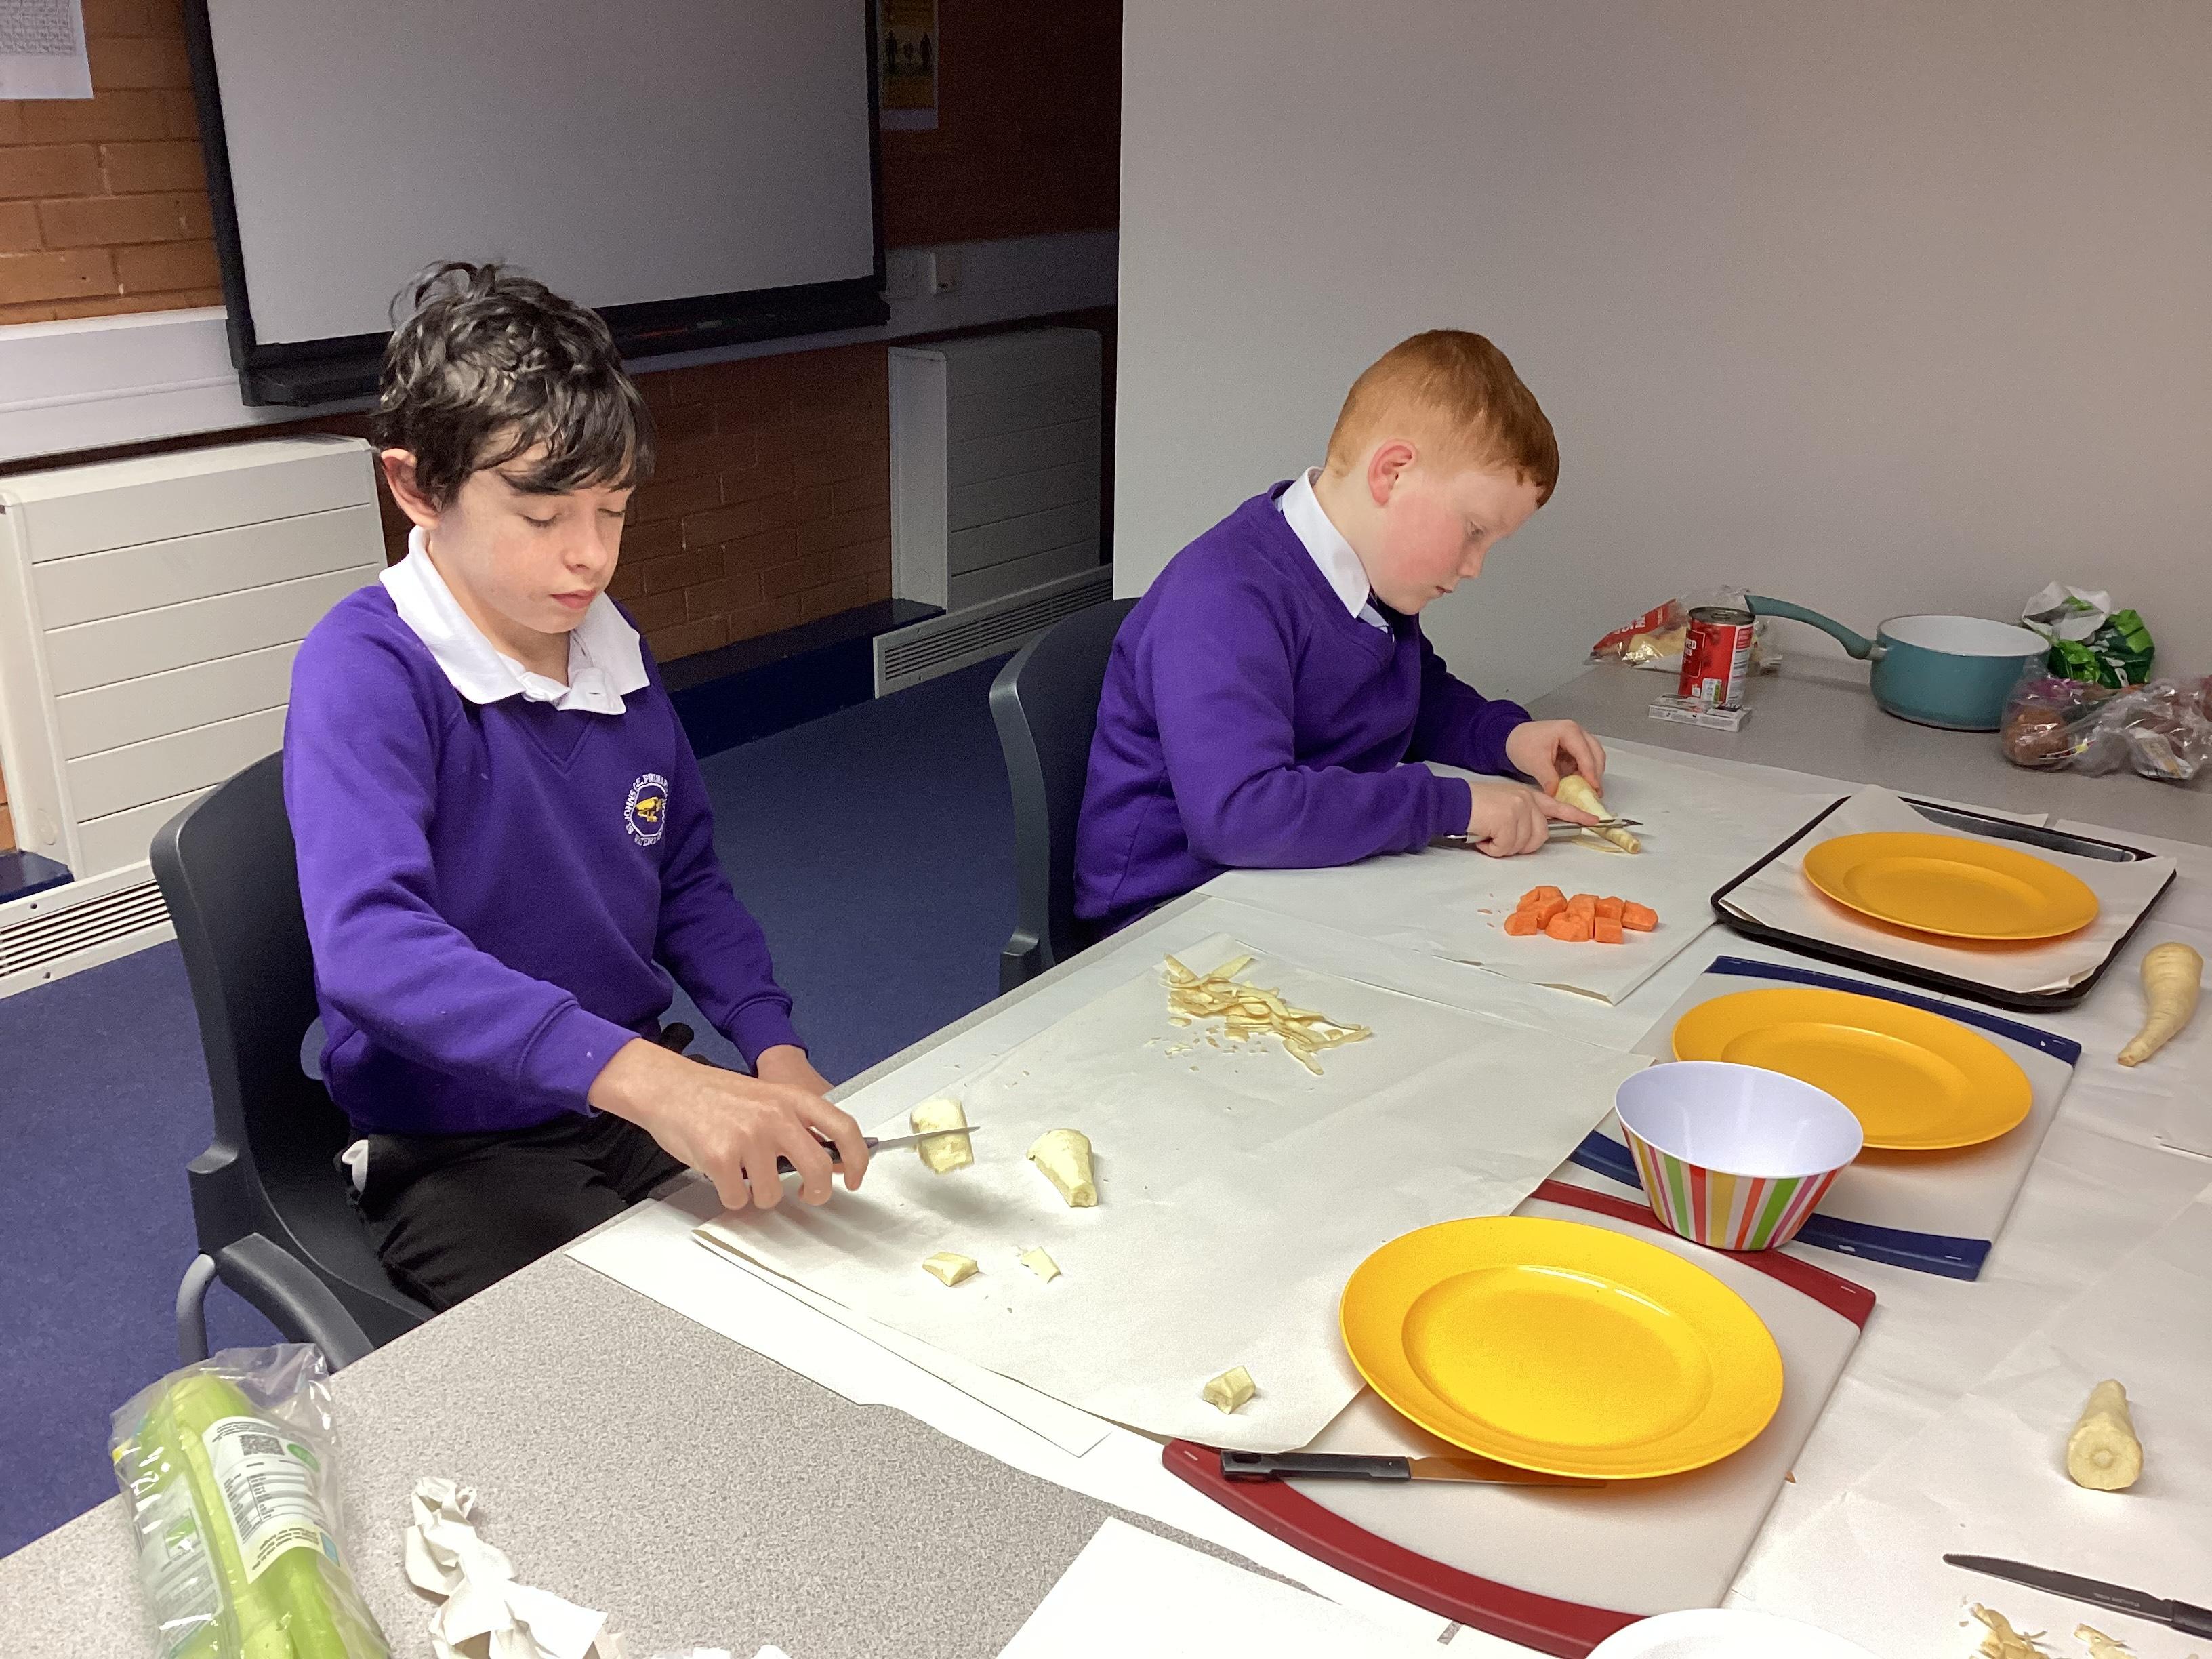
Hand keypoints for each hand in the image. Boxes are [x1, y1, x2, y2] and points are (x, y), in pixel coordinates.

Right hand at [587, 1039, 869, 1212]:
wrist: (669, 1087)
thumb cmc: (716, 1095)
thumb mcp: (768, 1097)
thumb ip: (799, 1123)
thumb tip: (832, 1159)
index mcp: (792, 1099)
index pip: (843, 1129)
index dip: (858, 1160)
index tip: (854, 1178)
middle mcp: (776, 1117)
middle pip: (819, 1170)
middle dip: (816, 1192)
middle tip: (807, 1194)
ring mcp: (749, 1137)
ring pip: (773, 1193)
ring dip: (759, 1193)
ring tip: (743, 1172)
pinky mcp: (721, 1157)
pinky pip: (738, 1199)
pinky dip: (731, 1197)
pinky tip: (722, 1175)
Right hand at [1464, 780, 1597, 856]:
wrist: (1454, 802)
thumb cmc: (1474, 806)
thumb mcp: (1505, 804)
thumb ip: (1523, 816)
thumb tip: (1530, 837)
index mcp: (1528, 796)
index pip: (1558, 806)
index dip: (1577, 816)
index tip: (1594, 822)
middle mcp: (1527, 800)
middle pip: (1540, 836)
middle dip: (1521, 845)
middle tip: (1500, 839)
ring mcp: (1518, 809)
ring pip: (1523, 844)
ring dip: (1503, 848)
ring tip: (1489, 835)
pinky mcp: (1508, 820)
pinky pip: (1507, 848)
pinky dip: (1493, 849)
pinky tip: (1484, 837)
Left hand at [1504, 719, 1607, 793]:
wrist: (1512, 739)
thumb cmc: (1522, 743)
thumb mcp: (1534, 762)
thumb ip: (1548, 778)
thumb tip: (1557, 793)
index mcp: (1569, 731)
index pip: (1585, 754)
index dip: (1591, 772)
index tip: (1594, 787)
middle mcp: (1577, 732)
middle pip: (1596, 754)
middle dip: (1596, 773)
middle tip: (1594, 792)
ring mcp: (1577, 740)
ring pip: (1594, 757)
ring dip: (1592, 773)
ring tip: (1587, 790)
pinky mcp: (1573, 748)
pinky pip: (1584, 761)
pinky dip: (1584, 773)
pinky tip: (1578, 784)